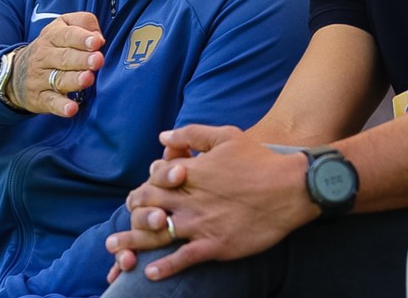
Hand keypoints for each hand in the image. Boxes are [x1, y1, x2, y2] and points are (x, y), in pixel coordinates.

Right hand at [8, 12, 104, 116]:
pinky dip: (61, 106)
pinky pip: (51, 102)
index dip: (82, 38)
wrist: (15, 72)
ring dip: (74, 80)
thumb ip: (83, 22)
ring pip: (59, 79)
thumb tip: (98, 36)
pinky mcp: (39, 98)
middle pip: (65, 58)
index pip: (67, 35)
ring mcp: (40, 79)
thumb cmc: (52, 46)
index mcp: (52, 36)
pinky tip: (71, 109)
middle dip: (82, 59)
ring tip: (88, 79)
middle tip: (98, 60)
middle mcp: (44, 57)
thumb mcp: (63, 25)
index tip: (97, 42)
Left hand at [105, 125, 318, 279]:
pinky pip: (182, 259)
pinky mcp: (215, 245)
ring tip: (116, 253)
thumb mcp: (226, 136)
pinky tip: (151, 273)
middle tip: (122, 224)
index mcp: (192, 173)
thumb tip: (163, 137)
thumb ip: (192, 135)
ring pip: (157, 235)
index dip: (143, 187)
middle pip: (149, 207)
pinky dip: (164, 267)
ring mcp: (201, 224)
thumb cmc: (259, 159)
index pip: (154, 181)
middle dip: (132, 214)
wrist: (290, 187)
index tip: (140, 194)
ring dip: (133, 243)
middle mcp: (191, 200)